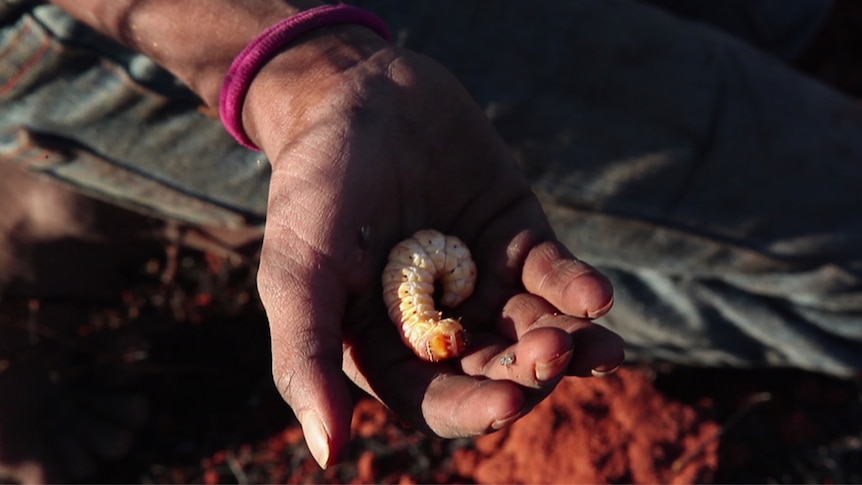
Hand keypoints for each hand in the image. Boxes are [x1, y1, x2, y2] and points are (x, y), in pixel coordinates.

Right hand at [243, 30, 624, 467]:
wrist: (354, 93)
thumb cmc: (314, 188)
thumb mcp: (298, 272)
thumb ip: (307, 357)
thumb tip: (327, 456)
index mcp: (387, 345)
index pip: (438, 401)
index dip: (475, 409)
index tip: (508, 402)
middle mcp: (441, 322)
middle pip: (498, 370)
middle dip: (530, 373)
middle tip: (553, 356)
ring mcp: (484, 280)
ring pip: (537, 330)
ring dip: (570, 343)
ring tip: (599, 346)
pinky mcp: (518, 236)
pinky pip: (556, 275)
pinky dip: (578, 288)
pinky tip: (597, 296)